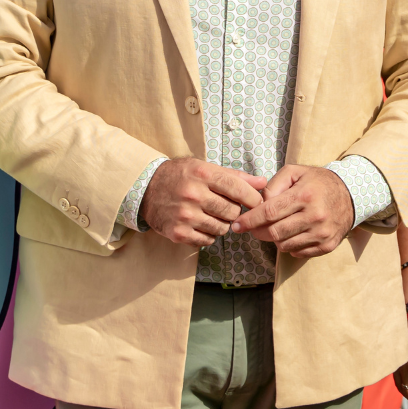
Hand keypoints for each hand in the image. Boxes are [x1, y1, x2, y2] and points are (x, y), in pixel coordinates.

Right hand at [139, 158, 265, 247]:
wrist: (145, 189)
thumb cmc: (179, 176)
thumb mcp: (204, 167)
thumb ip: (234, 176)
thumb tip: (262, 182)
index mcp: (202, 174)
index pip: (238, 188)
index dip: (253, 198)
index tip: (256, 202)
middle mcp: (193, 194)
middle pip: (232, 212)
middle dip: (234, 212)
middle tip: (226, 208)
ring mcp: (185, 215)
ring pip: (222, 229)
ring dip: (222, 225)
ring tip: (212, 216)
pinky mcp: (178, 232)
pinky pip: (207, 241)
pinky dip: (208, 235)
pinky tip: (201, 225)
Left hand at [233, 164, 354, 257]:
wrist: (351, 196)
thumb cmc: (318, 182)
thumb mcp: (295, 172)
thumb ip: (273, 184)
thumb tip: (257, 202)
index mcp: (305, 196)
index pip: (269, 212)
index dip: (250, 220)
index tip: (237, 225)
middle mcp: (315, 216)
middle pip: (275, 232)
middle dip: (258, 232)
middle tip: (252, 228)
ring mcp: (322, 233)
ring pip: (284, 245)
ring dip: (274, 238)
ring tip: (276, 227)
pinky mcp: (327, 246)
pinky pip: (297, 252)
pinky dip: (289, 245)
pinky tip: (292, 233)